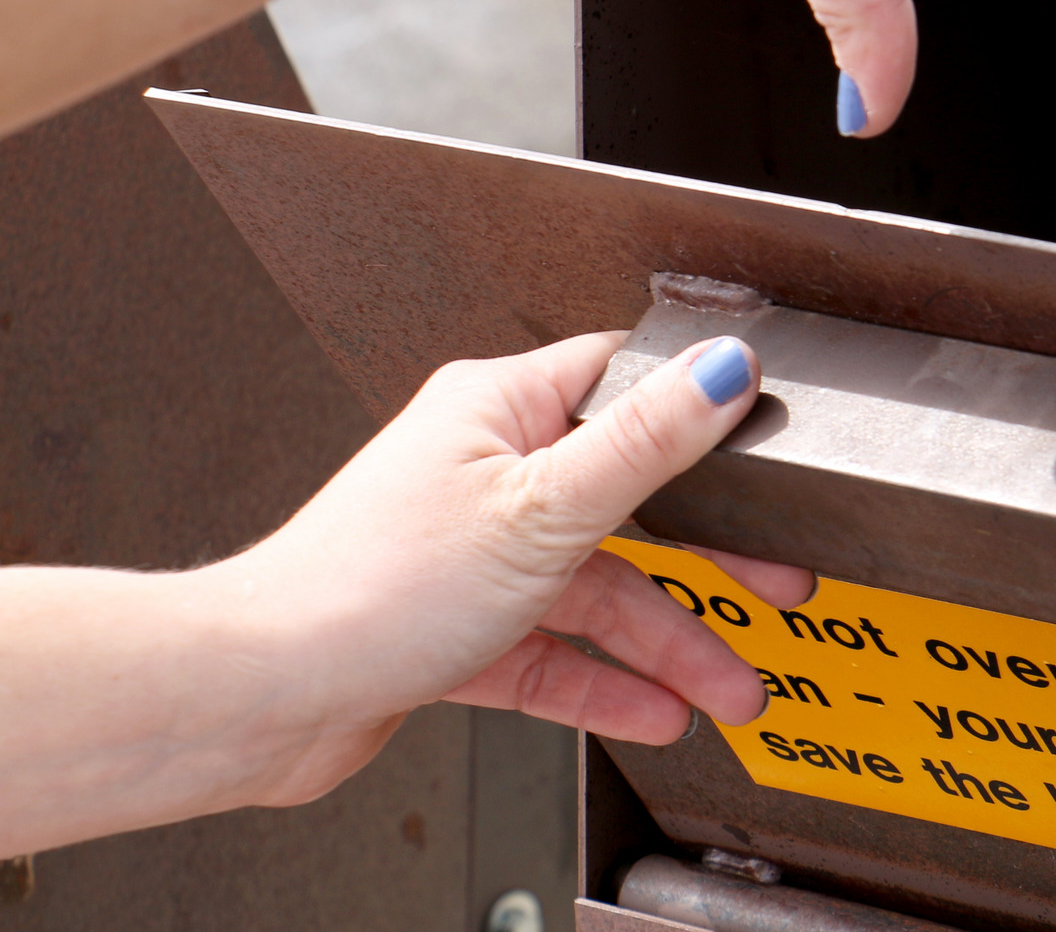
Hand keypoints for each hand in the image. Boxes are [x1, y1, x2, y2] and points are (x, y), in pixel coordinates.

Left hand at [221, 332, 801, 803]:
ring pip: (599, 591)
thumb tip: (724, 365)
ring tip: (726, 688)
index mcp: (500, 410)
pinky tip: (655, 711)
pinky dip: (606, 684)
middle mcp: (488, 472)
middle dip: (707, 557)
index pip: (623, 383)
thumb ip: (647, 441)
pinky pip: (555, 652)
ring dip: (668, 643)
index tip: (763, 440)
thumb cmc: (366, 587)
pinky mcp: (458, 627)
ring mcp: (473, 553)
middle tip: (776, 582)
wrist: (260, 698)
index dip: (698, 411)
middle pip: (629, 503)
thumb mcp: (544, 506)